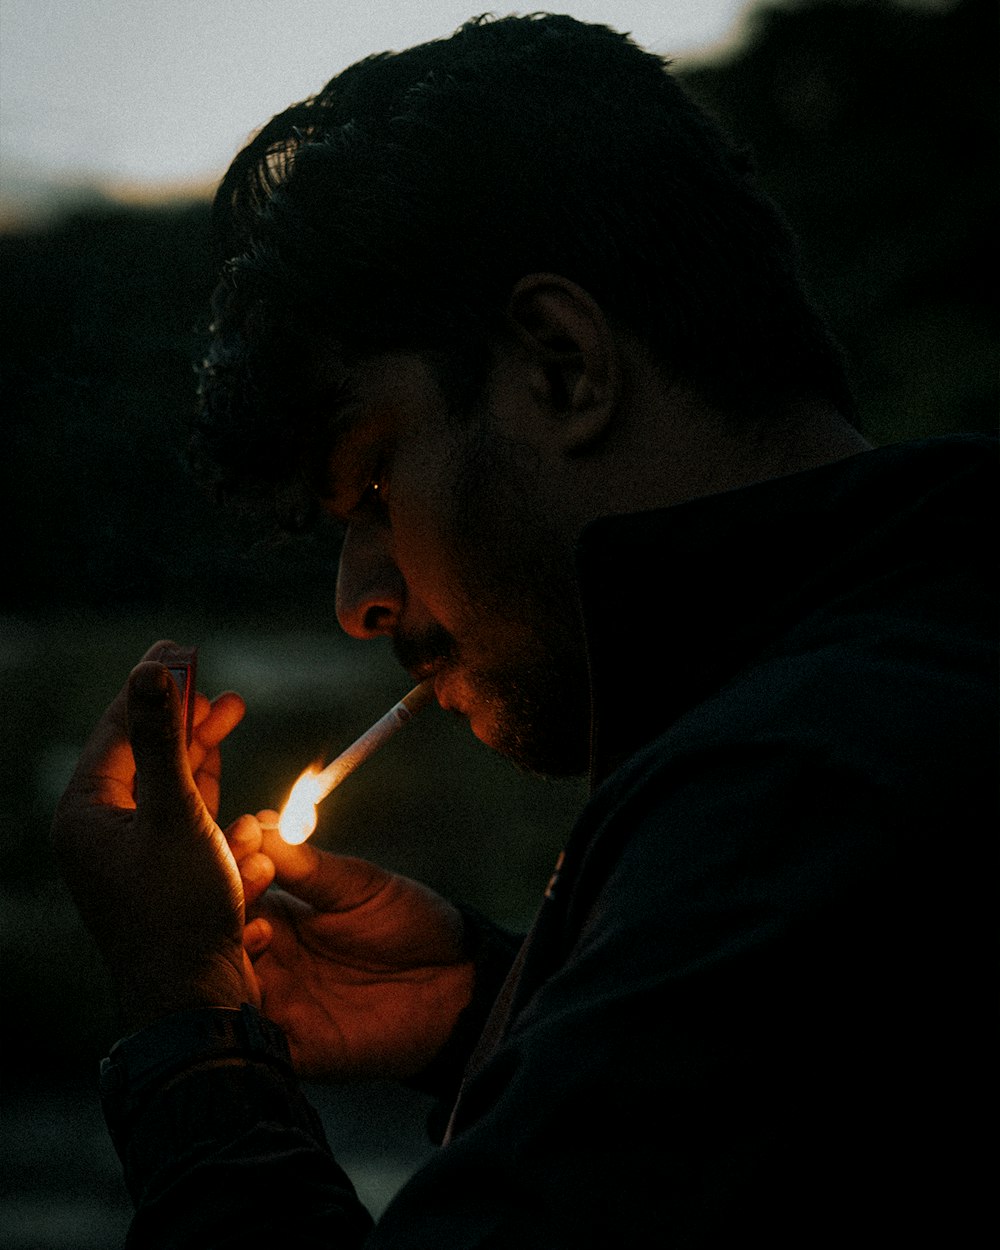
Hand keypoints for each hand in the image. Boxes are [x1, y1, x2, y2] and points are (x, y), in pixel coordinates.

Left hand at [52, 641, 257, 1029]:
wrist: (192, 998)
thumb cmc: (178, 909)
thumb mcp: (174, 812)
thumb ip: (162, 739)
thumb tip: (149, 670)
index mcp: (87, 812)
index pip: (118, 728)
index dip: (154, 686)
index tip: (182, 649)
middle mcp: (103, 829)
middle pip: (144, 752)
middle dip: (183, 715)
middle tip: (215, 680)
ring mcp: (133, 852)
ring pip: (168, 781)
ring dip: (201, 748)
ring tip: (232, 709)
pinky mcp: (164, 871)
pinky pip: (184, 816)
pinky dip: (209, 791)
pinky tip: (228, 769)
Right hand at [228, 816, 474, 1080]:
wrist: (458, 984)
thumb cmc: (412, 924)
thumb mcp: (361, 886)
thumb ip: (310, 867)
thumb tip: (262, 826)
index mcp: (280, 913)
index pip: (235, 887)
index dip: (234, 859)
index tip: (247, 833)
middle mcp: (268, 958)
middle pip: (219, 935)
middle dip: (226, 904)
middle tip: (252, 876)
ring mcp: (277, 1003)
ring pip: (225, 983)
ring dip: (232, 956)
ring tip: (258, 928)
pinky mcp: (294, 1047)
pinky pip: (252, 1037)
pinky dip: (245, 1011)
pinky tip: (255, 984)